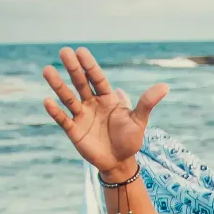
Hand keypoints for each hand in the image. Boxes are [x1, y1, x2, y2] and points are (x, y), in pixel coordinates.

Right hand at [42, 46, 167, 179]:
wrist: (120, 162)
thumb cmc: (130, 139)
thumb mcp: (139, 120)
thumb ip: (147, 103)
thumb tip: (165, 86)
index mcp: (107, 98)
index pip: (97, 78)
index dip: (89, 65)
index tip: (80, 51)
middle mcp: (92, 103)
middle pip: (81, 82)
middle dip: (72, 68)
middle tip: (63, 51)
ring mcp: (81, 116)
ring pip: (68, 97)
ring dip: (58, 85)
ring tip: (47, 70)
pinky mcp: (74, 130)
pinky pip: (63, 119)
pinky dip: (55, 111)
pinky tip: (47, 101)